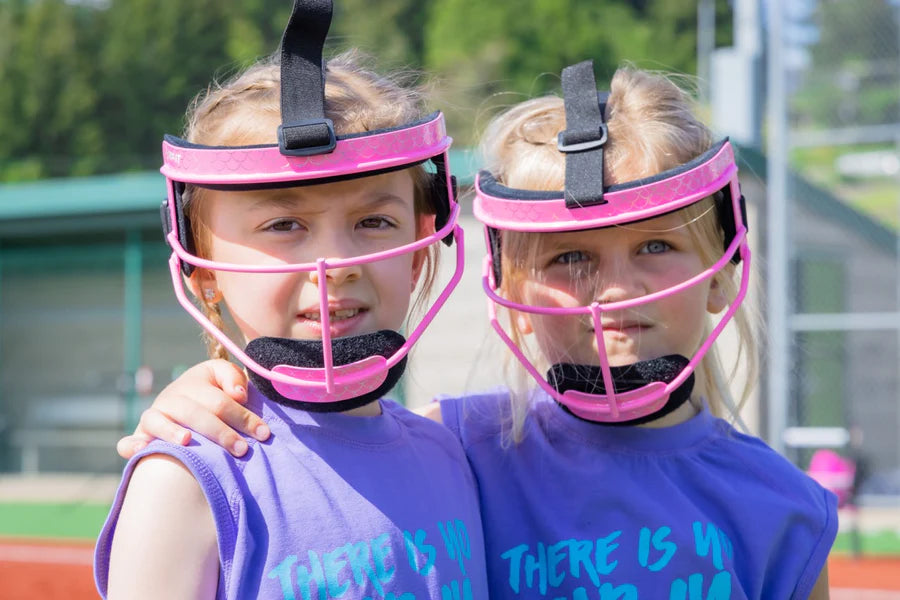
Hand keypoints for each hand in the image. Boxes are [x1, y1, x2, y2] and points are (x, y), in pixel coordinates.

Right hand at [116, 360, 268, 458]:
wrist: (185, 399)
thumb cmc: (212, 392)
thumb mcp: (223, 377)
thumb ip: (233, 378)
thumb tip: (238, 393)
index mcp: (194, 382)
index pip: (220, 400)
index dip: (243, 416)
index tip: (264, 433)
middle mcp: (172, 398)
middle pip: (195, 413)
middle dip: (221, 432)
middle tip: (242, 449)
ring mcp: (154, 416)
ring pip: (159, 422)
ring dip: (171, 431)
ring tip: (187, 441)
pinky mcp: (141, 435)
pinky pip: (128, 442)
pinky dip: (131, 446)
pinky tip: (142, 451)